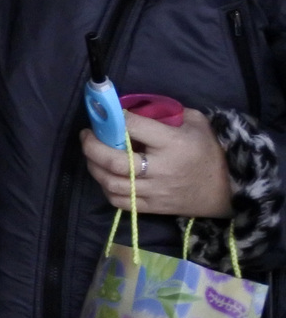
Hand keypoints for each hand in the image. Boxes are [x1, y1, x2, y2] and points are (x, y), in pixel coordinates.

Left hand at [81, 108, 233, 217]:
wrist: (229, 190)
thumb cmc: (209, 151)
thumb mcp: (196, 123)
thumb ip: (167, 113)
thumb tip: (133, 109)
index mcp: (172, 143)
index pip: (132, 127)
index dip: (114, 118)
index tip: (107, 113)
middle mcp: (160, 169)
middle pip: (114, 160)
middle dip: (92, 146)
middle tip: (87, 135)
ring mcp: (155, 191)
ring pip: (111, 182)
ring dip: (94, 167)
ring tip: (92, 154)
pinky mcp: (153, 208)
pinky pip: (119, 201)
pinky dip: (106, 188)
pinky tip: (106, 176)